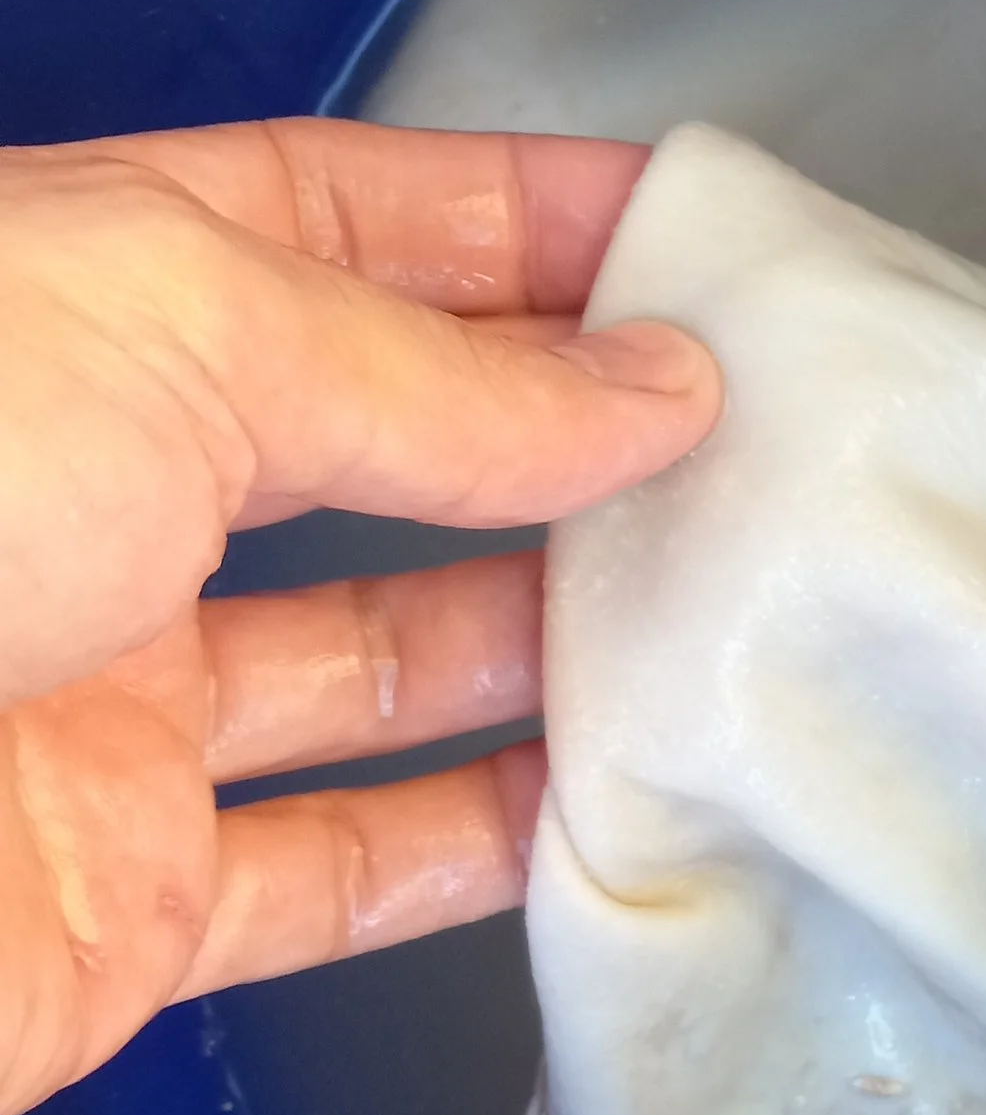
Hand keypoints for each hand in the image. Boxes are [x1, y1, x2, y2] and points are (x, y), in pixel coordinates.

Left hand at [0, 119, 720, 1114]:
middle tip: (770, 427)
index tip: (706, 229)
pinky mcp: (127, 899)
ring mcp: (111, 698)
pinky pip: (345, 870)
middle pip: (388, 440)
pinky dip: (487, 849)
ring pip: (388, 657)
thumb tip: (657, 384)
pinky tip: (618, 802)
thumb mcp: (177, 336)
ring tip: (740, 599)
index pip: (347, 220)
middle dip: (571, 424)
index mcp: (86, 297)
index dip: (524, 215)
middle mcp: (98, 486)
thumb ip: (439, 374)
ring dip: (556, 631)